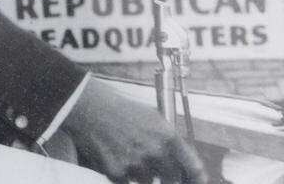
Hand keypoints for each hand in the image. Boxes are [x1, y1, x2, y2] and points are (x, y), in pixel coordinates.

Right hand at [61, 79, 206, 183]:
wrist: (87, 107)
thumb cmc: (118, 109)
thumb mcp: (151, 117)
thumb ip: (168, 140)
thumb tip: (179, 161)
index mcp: (167, 136)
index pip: (193, 167)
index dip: (196, 178)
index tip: (195, 182)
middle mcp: (155, 152)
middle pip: (172, 180)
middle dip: (166, 177)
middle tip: (154, 168)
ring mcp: (136, 164)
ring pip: (148, 182)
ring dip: (142, 174)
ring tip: (128, 155)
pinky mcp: (117, 173)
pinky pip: (127, 183)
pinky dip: (123, 175)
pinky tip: (115, 158)